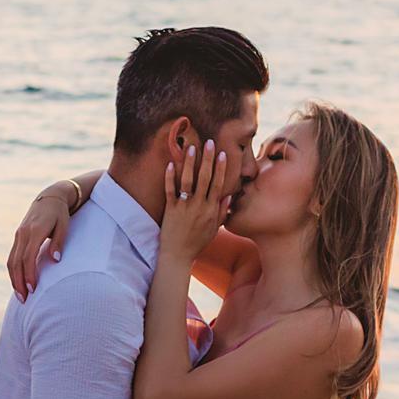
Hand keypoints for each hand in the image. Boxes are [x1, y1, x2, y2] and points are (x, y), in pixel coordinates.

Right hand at [8, 190, 71, 300]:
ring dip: (14, 279)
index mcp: (34, 231)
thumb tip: (55, 261)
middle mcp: (23, 234)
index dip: (29, 274)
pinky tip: (18, 282)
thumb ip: (59, 243)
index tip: (33, 289)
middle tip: (24, 300)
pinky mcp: (18, 237)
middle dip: (19, 282)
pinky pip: (12, 257)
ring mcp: (18, 235)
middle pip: (16, 262)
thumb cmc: (60, 214)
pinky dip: (13, 271)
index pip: (28, 257)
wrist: (50, 197)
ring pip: (11, 261)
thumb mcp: (64, 226)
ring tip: (20, 296)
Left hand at [160, 139, 238, 262]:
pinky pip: (170, 191)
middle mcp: (199, 207)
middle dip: (207, 159)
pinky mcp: (170, 210)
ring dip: (190, 163)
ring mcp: (184, 208)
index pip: (218, 185)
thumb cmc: (197, 243)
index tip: (222, 154)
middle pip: (205, 179)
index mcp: (211, 211)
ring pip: (188, 182)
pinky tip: (171, 163)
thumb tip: (228, 196)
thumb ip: (221, 213)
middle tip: (209, 142)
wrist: (177, 256)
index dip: (220, 168)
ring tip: (190, 147)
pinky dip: (170, 177)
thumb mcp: (214, 229)